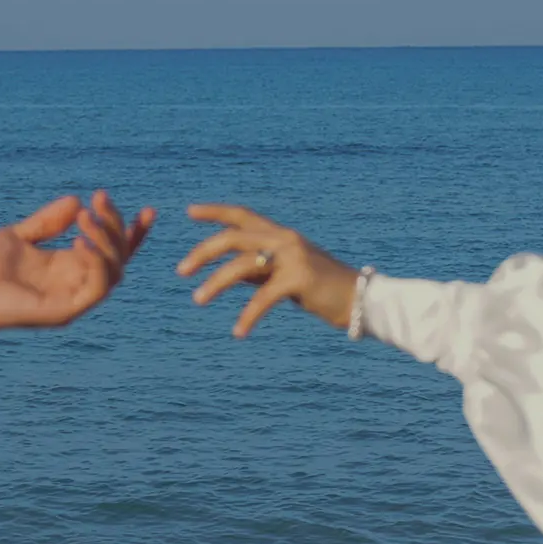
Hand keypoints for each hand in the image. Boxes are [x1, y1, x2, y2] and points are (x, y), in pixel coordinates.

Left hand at [0, 191, 154, 347]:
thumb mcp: (19, 235)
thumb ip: (48, 222)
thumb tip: (77, 201)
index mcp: (69, 267)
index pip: (113, 252)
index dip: (133, 234)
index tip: (148, 211)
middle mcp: (75, 284)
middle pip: (119, 258)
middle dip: (118, 226)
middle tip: (100, 198)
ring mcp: (72, 301)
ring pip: (114, 273)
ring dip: (108, 242)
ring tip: (88, 217)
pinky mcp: (63, 312)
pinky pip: (96, 289)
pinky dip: (97, 264)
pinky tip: (81, 241)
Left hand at [178, 204, 357, 337]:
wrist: (361, 300)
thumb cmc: (321, 288)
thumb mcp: (286, 273)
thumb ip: (259, 268)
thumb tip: (228, 272)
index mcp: (280, 234)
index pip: (242, 215)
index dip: (215, 211)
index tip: (189, 211)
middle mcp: (285, 239)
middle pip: (233, 237)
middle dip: (203, 252)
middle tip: (180, 271)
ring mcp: (293, 256)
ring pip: (242, 265)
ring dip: (216, 283)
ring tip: (197, 300)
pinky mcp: (300, 279)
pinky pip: (264, 297)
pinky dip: (248, 315)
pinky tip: (238, 332)